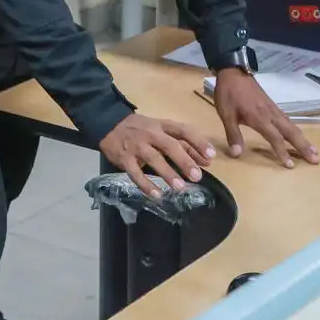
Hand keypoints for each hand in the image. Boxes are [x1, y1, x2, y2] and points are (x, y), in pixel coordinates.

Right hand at [98, 113, 216, 199]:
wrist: (108, 124)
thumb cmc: (141, 129)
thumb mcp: (161, 130)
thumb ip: (183, 144)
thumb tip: (207, 160)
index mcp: (162, 125)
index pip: (183, 130)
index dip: (198, 142)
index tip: (210, 156)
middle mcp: (151, 134)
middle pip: (169, 146)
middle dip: (184, 161)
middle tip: (197, 177)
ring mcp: (136, 146)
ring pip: (154, 159)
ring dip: (168, 174)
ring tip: (180, 188)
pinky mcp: (124, 159)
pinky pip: (135, 173)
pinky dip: (146, 185)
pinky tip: (157, 195)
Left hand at [212, 68, 319, 167]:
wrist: (233, 71)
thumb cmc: (229, 93)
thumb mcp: (226, 114)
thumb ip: (233, 134)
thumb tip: (237, 154)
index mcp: (259, 118)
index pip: (275, 138)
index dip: (283, 152)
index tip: (291, 166)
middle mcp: (271, 114)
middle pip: (291, 132)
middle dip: (303, 147)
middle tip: (316, 160)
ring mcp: (273, 109)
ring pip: (292, 126)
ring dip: (303, 139)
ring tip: (314, 151)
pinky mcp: (272, 105)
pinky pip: (288, 120)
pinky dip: (296, 130)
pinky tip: (299, 135)